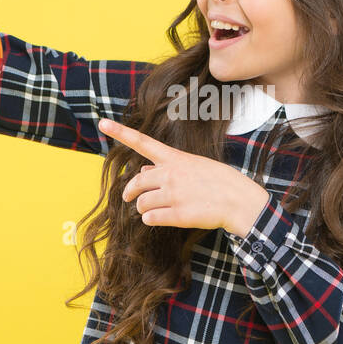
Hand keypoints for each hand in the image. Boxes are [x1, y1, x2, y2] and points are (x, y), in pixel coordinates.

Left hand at [99, 118, 270, 236]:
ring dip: (142, 209)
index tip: (102, 123)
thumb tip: (143, 169)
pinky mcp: (177, 214)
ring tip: (152, 210)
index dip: (121, 132)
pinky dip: (150, 220)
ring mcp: (174, 194)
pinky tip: (159, 219)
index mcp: (176, 158)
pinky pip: (150, 218)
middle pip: (136, 181)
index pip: (143, 142)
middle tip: (128, 198)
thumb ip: (168, 167)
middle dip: (129, 191)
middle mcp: (171, 174)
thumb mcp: (195, 166)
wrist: (239, 201)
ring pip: (141, 203)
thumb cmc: (219, 182)